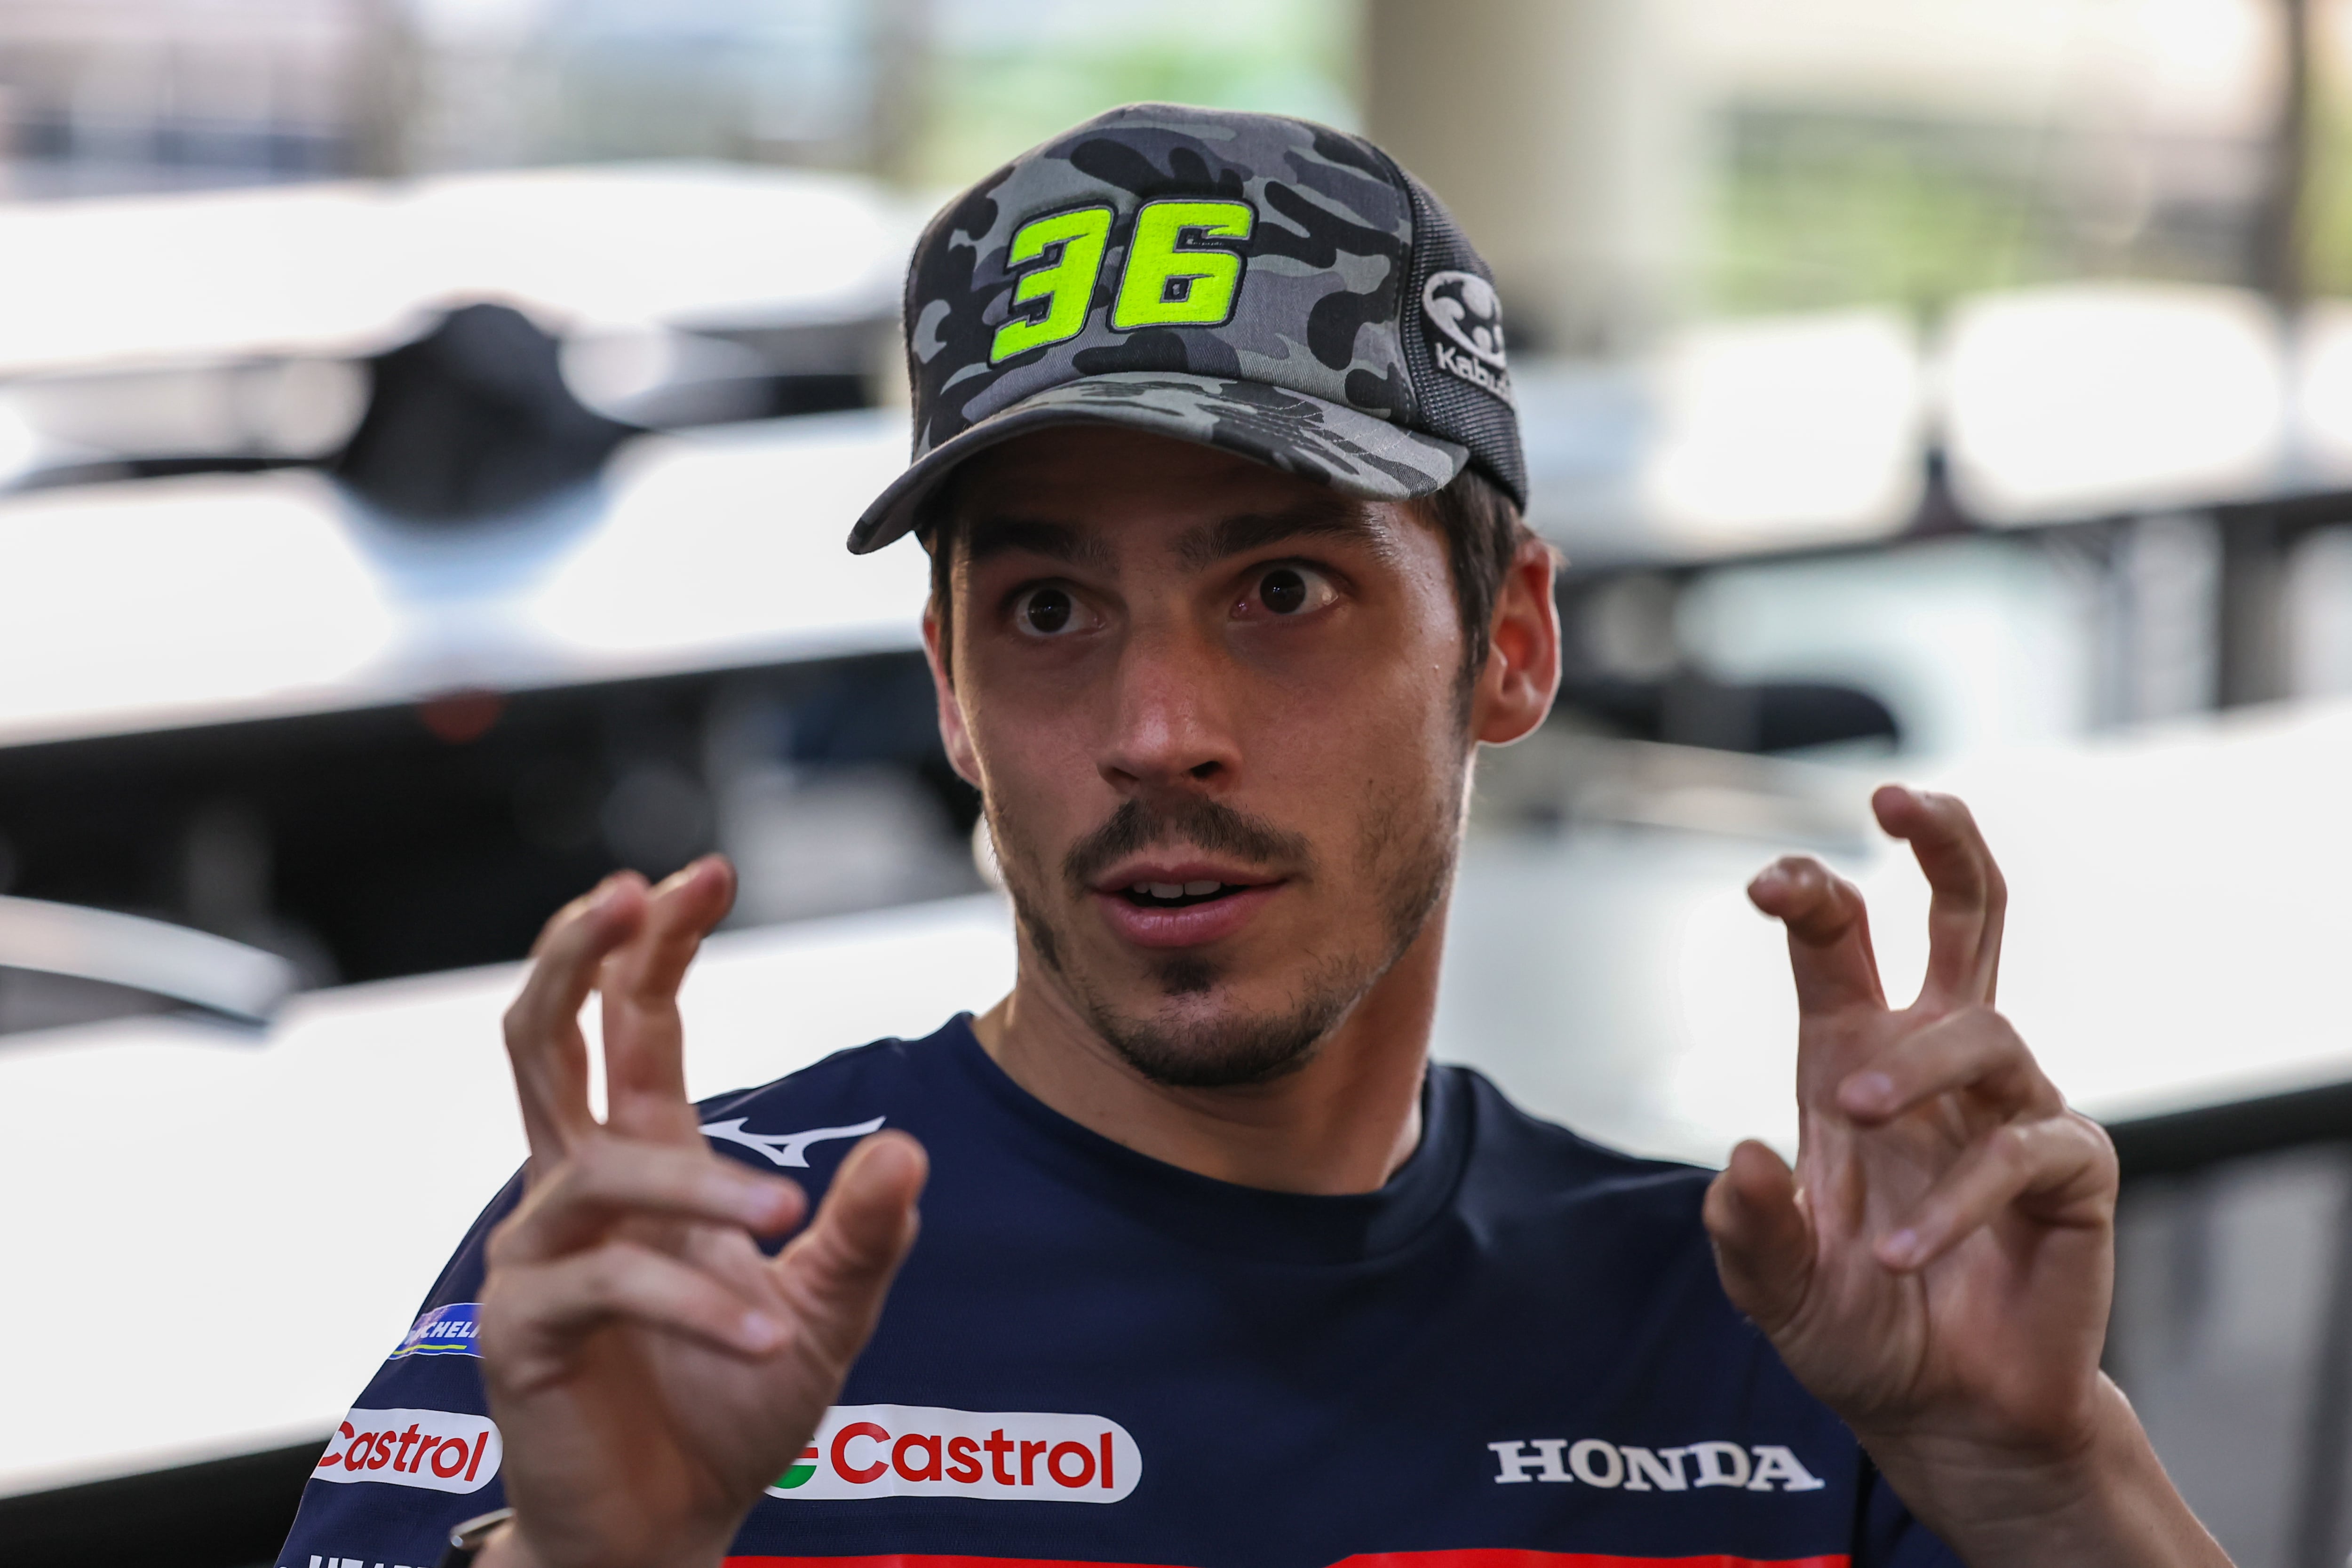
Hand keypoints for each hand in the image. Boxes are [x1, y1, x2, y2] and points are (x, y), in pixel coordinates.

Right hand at [473, 859, 926, 1567]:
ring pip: (599, 1167)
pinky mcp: (524, 1325)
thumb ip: (865, 1230)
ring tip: (789, 1218)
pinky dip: (698, 1303)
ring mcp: (540, 1252)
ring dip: (701, 1187)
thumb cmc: (732, 1403)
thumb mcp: (825, 1306)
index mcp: (643, 1159)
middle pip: (543, 1035)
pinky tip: (768, 1332)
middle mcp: (577, 1186)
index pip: (630, 1019)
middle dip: (579, 952)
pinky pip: (610, 1284)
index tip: (708, 871)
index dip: (654, 940)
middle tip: (632, 891)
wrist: (671, 1528)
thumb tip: (907, 1147)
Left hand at [1704, 788, 2223, 1564]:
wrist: (1939, 1414)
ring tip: (1847, 1116)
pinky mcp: (2072, 1172)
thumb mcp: (1775, 1285)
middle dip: (1944, 839)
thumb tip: (1740, 1157)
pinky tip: (1897, 1252)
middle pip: (1968, 912)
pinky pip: (2024, 1150)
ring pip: (1979, 1028)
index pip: (1842, 942)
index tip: (1772, 878)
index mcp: (1854, 1056)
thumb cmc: (1857, 1327)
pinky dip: (1955, 1199)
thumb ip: (1748, 1231)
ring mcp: (2012, 1107)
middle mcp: (1937, 1064)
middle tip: (1898, 795)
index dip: (1813, 894)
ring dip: (1908, 1067)